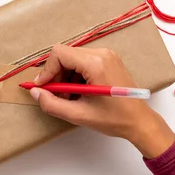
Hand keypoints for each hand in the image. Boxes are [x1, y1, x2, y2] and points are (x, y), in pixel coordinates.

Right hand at [30, 45, 174, 157]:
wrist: (139, 121)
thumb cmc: (114, 119)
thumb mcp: (79, 115)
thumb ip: (52, 104)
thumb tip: (35, 93)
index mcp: (96, 64)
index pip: (59, 54)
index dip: (46, 70)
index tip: (42, 87)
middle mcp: (102, 53)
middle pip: (65, 55)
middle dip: (55, 74)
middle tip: (55, 94)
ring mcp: (107, 55)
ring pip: (72, 58)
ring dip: (64, 75)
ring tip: (68, 96)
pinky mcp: (108, 59)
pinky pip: (83, 61)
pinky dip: (75, 75)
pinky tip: (78, 92)